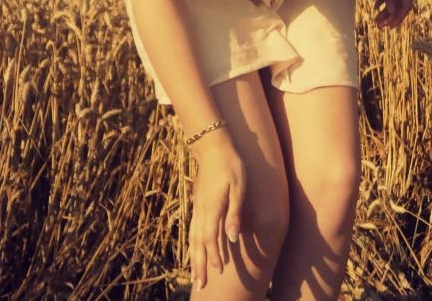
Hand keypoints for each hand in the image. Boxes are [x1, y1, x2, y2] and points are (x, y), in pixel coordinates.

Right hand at [188, 130, 245, 290]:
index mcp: (212, 207)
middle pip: (198, 242)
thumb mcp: (239, 188)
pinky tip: (194, 250)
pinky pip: (193, 228)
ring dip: (194, 257)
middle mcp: (202, 210)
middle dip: (199, 264)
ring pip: (193, 237)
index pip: (210, 238)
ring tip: (195, 274)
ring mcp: (198, 207)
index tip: (218, 271)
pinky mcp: (198, 204)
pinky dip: (193, 244)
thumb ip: (234, 213)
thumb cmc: (231, 165)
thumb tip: (232, 238)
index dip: (214, 256)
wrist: (212, 147)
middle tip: (200, 284)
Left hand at [374, 0, 413, 27]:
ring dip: (385, 12)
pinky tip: (375, 7)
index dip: (397, 17)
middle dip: (390, 17)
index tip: (389, 26)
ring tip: (375, 21)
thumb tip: (390, 9)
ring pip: (393, 2)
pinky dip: (383, 1)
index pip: (405, 6)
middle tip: (379, 27)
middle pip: (399, 6)